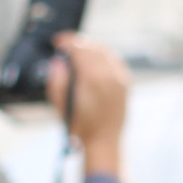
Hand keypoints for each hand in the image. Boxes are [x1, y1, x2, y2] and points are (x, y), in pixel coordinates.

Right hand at [47, 32, 129, 177]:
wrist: (103, 141)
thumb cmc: (79, 126)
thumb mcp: (59, 104)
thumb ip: (56, 80)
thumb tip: (58, 62)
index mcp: (92, 78)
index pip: (79, 48)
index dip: (67, 41)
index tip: (58, 41)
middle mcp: (109, 75)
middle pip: (92, 47)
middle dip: (78, 43)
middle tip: (66, 45)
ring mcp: (120, 78)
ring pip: (105, 51)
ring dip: (91, 47)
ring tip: (79, 50)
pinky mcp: (126, 83)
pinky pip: (115, 60)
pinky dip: (103, 55)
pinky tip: (95, 59)